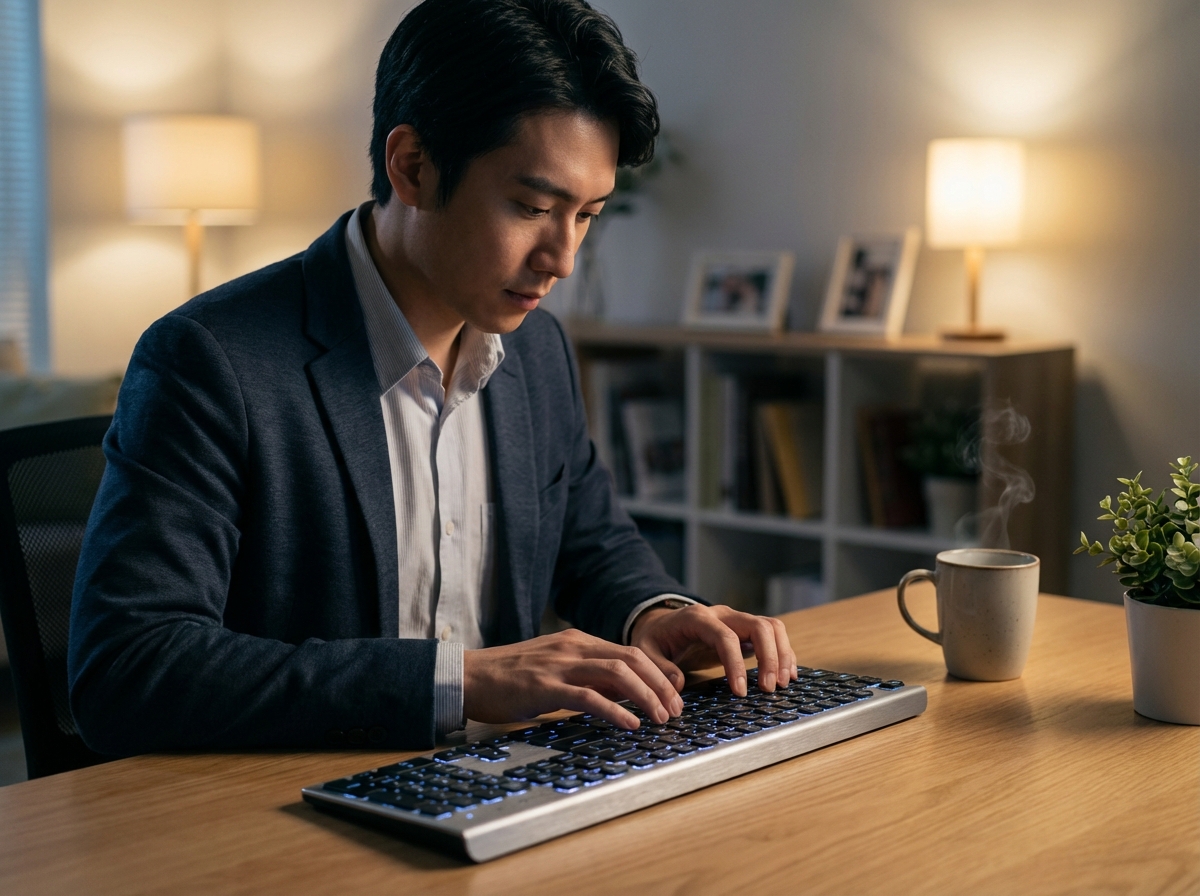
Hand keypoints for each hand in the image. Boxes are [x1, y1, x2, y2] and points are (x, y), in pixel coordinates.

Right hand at [462, 629, 684, 729]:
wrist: (468, 675)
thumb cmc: (509, 677)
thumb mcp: (554, 668)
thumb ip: (585, 675)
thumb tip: (622, 695)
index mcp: (577, 641)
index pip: (630, 651)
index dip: (658, 673)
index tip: (675, 694)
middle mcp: (573, 647)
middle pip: (632, 658)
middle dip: (661, 684)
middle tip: (676, 710)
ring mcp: (559, 665)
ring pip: (617, 673)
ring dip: (646, 697)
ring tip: (661, 718)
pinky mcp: (546, 686)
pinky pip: (589, 696)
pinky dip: (615, 710)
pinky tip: (630, 724)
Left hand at [629, 604, 797, 696]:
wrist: (659, 623)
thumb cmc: (654, 638)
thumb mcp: (645, 651)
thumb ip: (659, 668)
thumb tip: (678, 686)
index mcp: (698, 618)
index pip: (725, 637)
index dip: (735, 664)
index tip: (740, 692)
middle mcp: (722, 614)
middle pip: (758, 626)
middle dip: (769, 657)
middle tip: (769, 689)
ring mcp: (736, 619)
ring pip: (771, 626)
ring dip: (781, 653)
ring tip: (782, 683)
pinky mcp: (745, 628)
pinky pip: (772, 634)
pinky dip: (783, 652)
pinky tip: (786, 674)